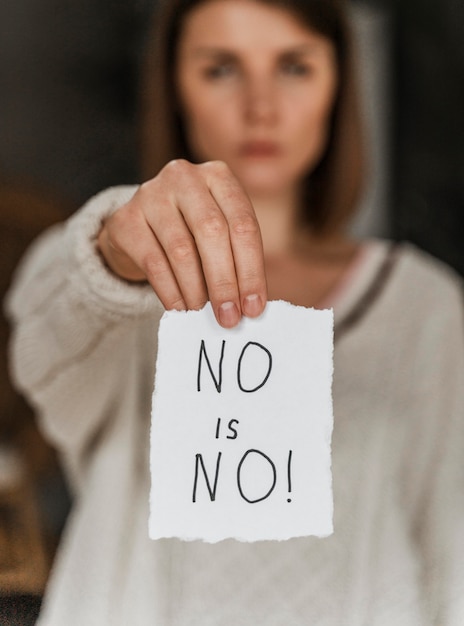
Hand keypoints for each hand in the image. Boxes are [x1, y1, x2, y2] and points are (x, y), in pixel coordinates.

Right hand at [98, 159, 266, 327]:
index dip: (251, 270)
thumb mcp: (219, 232)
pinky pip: (154, 263)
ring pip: (181, 250)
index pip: (243, 225)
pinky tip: (181, 310)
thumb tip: (249, 305)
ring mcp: (151, 194)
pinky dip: (171, 292)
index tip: (253, 307)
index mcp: (219, 176)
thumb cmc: (190, 232)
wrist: (139, 226)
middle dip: (224, 282)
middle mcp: (185, 177)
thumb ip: (235, 259)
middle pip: (212, 232)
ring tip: (204, 315)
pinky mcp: (125, 219)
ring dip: (196, 291)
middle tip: (230, 317)